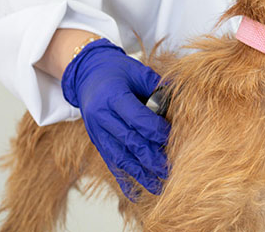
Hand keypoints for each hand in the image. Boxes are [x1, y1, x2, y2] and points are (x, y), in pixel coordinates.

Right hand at [61, 39, 168, 199]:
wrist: (87, 74)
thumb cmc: (117, 70)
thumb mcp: (136, 70)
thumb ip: (156, 86)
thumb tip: (177, 100)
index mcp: (112, 95)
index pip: (136, 117)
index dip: (155, 129)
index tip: (172, 137)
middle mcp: (102, 116)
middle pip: (129, 140)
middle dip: (151, 156)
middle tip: (171, 168)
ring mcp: (97, 131)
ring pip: (120, 156)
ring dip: (141, 173)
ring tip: (159, 186)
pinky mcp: (97, 142)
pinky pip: (111, 163)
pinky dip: (125, 179)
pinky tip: (137, 194)